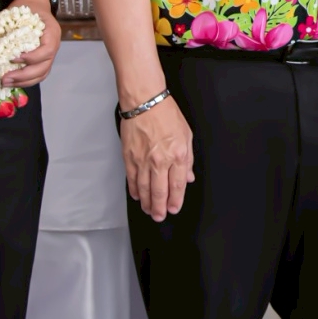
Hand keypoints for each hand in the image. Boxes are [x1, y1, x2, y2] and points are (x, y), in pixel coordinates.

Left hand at [0, 0, 62, 87]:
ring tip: (5, 83)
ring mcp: (50, 54)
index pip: (47, 50)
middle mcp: (54, 45)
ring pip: (41, 74)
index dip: (32, 57)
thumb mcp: (19, 11)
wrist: (36, 4)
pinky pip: (38, 74)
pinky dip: (25, 81)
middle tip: (4, 78)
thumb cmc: (27, 7)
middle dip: (23, 76)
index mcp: (52, 32)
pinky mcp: (43, 60)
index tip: (14, 58)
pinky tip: (12, 82)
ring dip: (23, 82)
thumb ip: (11, 27)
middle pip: (44, 67)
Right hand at [121, 95, 193, 221]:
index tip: (174, 208)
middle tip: (160, 216)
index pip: (177, 186)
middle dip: (160, 208)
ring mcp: (143, 160)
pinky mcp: (129, 158)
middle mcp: (160, 160)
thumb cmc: (166, 114)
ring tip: (149, 210)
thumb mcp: (186, 135)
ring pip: (144, 189)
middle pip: (160, 192)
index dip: (176, 201)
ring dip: (147, 203)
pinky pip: (132, 179)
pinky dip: (134, 190)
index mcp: (177, 155)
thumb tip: (188, 176)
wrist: (145, 102)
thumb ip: (187, 159)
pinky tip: (137, 195)